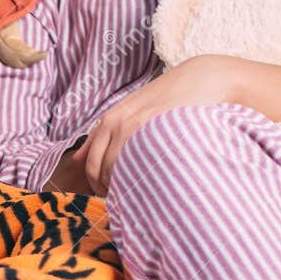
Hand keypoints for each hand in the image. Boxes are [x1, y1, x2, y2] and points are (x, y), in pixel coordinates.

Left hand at [81, 54, 241, 194]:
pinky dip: (143, 180)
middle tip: (127, 201)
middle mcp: (118, 123)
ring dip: (126, 187)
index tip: (112, 195)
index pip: (92, 166)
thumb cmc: (166, 98)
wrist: (203, 78)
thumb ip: (103, 133)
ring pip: (120, 171)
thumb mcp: (129, 110)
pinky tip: (154, 185)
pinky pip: (143, 164)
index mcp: (109, 120)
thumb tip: (77, 159)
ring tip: (141, 195)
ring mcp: (138, 128)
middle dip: (110, 190)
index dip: (98, 186)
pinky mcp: (159, 132)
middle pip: (101, 172)